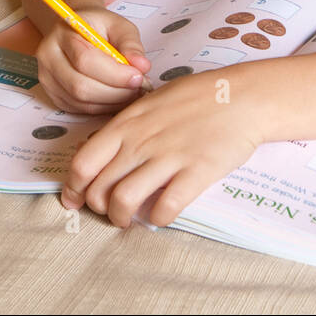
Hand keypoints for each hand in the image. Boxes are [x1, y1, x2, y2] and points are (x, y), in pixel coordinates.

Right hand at [33, 7, 151, 114]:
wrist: (78, 30)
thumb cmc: (99, 27)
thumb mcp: (119, 25)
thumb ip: (131, 44)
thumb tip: (142, 66)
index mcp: (63, 34)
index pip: (85, 60)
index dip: (115, 74)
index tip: (138, 76)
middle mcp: (48, 57)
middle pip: (80, 86)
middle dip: (115, 92)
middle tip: (139, 86)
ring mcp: (48, 79)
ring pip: (81, 102)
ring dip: (112, 101)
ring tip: (132, 91)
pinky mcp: (54, 95)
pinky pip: (80, 109)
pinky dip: (103, 107)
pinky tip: (118, 96)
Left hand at [61, 67, 265, 227]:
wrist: (241, 96)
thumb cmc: (197, 96)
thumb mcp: (151, 102)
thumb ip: (127, 126)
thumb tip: (105, 149)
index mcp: (127, 123)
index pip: (83, 162)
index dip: (74, 187)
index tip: (75, 200)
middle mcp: (141, 142)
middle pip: (99, 188)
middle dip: (98, 208)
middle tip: (108, 211)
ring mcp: (168, 157)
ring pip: (124, 201)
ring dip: (121, 218)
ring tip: (129, 219)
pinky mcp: (195, 173)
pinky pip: (165, 208)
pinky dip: (158, 219)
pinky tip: (161, 216)